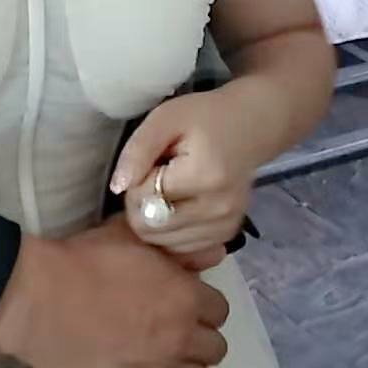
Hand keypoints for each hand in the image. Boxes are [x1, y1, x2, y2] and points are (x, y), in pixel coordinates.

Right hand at [0, 215, 228, 367]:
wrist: (41, 303)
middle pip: (215, 350)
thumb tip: (217, 252)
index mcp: (186, 296)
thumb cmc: (83, 263)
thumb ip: (177, 247)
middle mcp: (184, 337)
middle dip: (197, 343)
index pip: (219, 311)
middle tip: (171, 340)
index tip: (182, 311)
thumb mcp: (132, 237)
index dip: (200, 310)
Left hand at [112, 88, 264, 254]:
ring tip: (168, 190)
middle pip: (152, 229)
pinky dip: (171, 233)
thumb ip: (138, 151)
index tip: (147, 165)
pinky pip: (183, 249)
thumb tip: (117, 188)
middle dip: (141, 206)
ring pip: (164, 244)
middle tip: (153, 179)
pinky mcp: (227, 236)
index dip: (134, 183)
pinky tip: (177, 207)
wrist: (249, 127)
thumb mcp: (165, 119)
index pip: (144, 199)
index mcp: (204, 177)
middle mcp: (218, 209)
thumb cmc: (203, 118)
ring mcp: (226, 227)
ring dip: (155, 221)